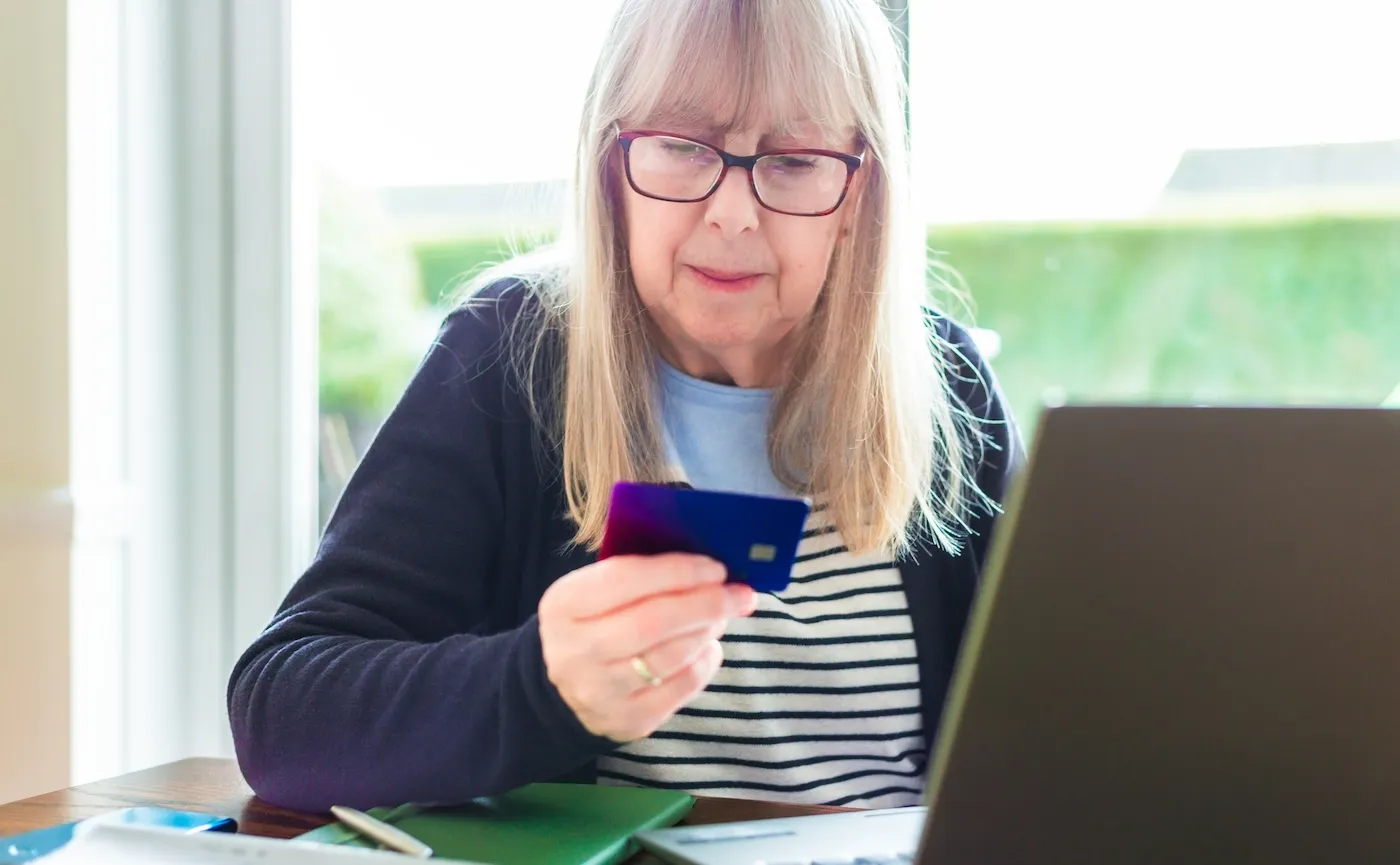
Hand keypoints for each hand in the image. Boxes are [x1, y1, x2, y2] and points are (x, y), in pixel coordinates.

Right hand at [538, 553, 757, 741]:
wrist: (561, 691)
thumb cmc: (593, 625)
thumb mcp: (594, 593)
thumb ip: (638, 575)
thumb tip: (705, 566)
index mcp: (564, 605)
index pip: (626, 579)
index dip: (678, 571)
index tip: (716, 567)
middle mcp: (576, 650)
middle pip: (654, 622)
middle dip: (706, 604)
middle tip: (739, 594)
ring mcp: (600, 691)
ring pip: (671, 656)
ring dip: (706, 631)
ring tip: (721, 616)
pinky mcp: (628, 720)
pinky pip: (681, 687)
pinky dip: (704, 662)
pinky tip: (707, 647)